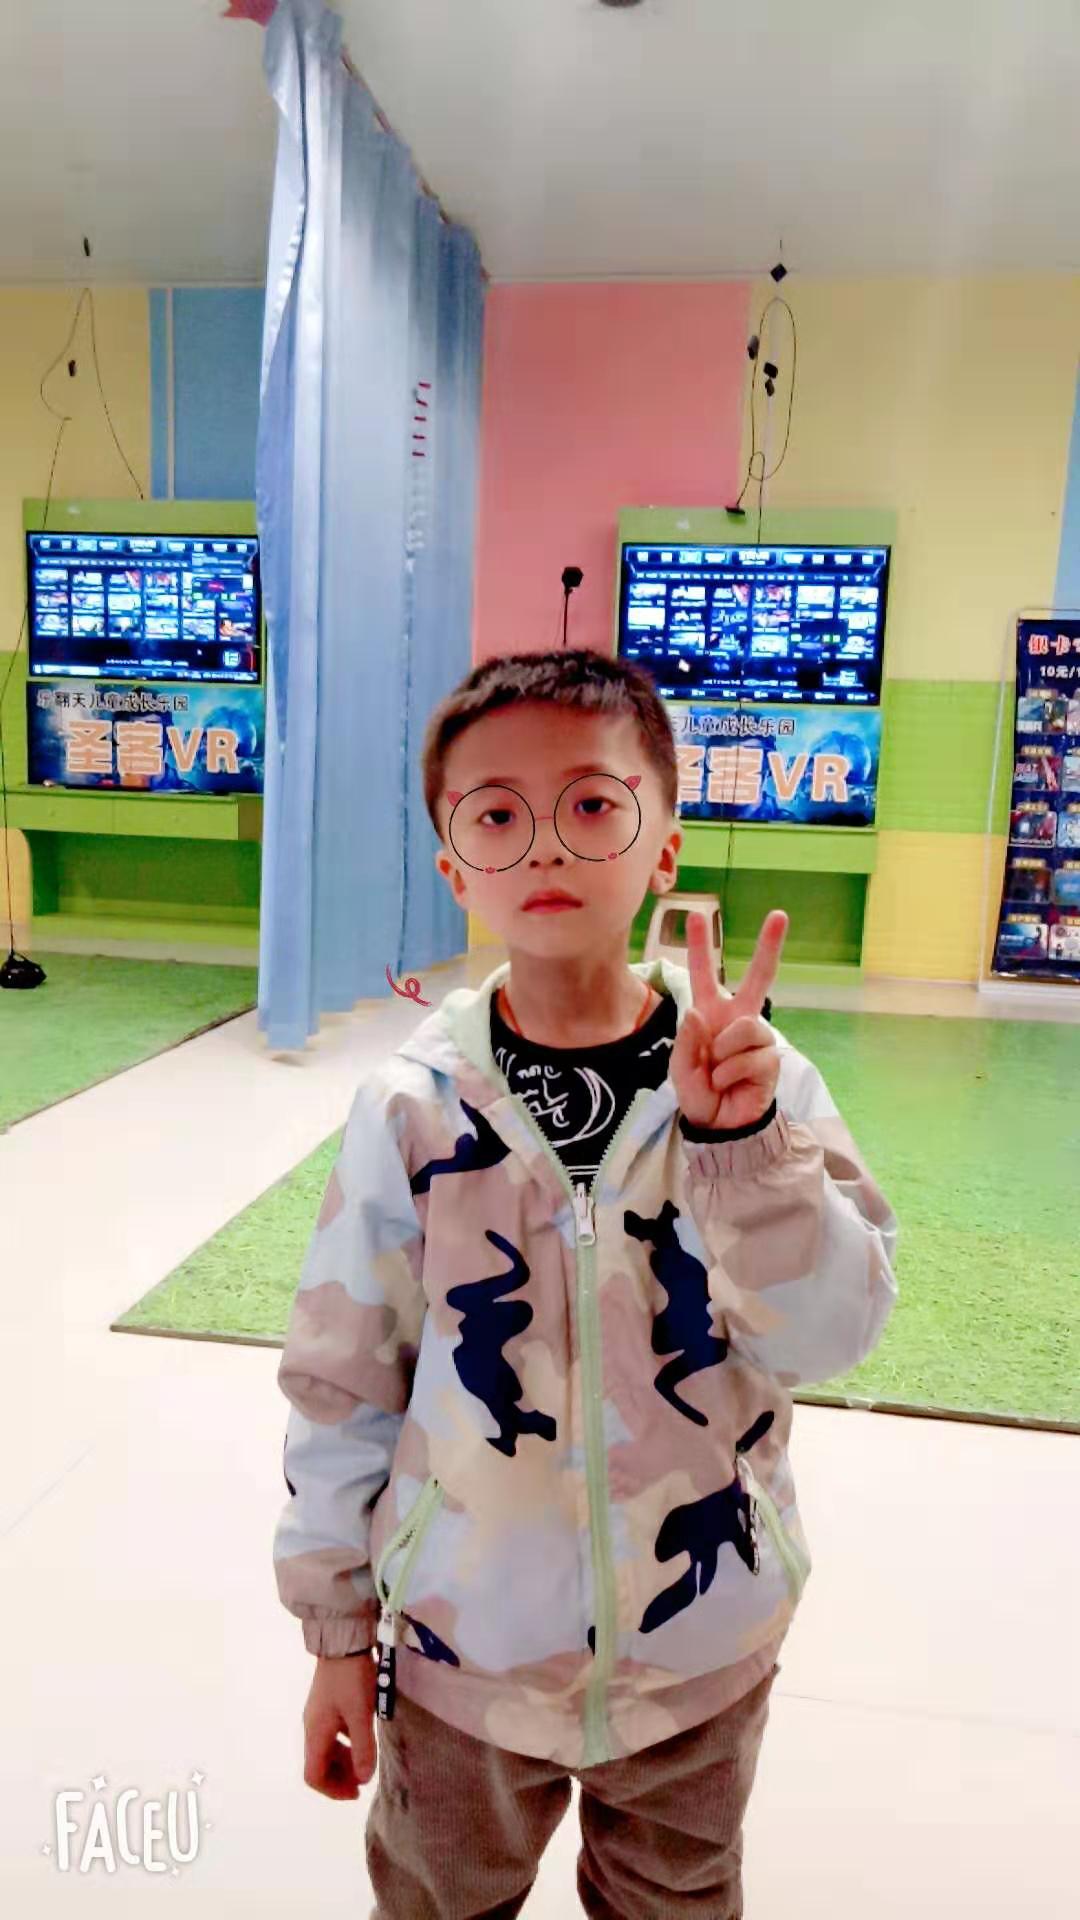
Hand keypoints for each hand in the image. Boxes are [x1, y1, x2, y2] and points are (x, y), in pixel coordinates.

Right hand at [303, 1653, 377, 1798]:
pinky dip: (344, 1744)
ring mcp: (318, 1714)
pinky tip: (361, 1738)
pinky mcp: (326, 1703)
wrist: (343, 1641)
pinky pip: (331, 1734)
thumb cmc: (352, 1679)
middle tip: (362, 1781)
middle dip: (339, 1778)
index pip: (314, 1775)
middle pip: (319, 1764)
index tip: (355, 1792)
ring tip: (364, 1762)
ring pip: (326, 1749)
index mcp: (316, 1733)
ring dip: (342, 1761)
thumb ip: (362, 1748)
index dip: (333, 1790)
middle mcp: (312, 1727)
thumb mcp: (361, 1715)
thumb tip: (362, 1780)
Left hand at [670, 909, 787, 1130]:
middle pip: (759, 978)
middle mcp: (736, 1020)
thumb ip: (685, 1040)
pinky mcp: (771, 1059)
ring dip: (724, 1055)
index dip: (701, 947)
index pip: (705, 976)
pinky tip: (729, 1084)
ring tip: (718, 1073)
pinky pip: (750, 1057)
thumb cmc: (698, 1091)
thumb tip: (698, 1012)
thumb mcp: (679, 1067)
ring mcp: (757, 1039)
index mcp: (710, 1014)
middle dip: (769, 946)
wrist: (718, 1125)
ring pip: (745, 1028)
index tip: (696, 914)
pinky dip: (732, 1074)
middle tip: (779, 915)